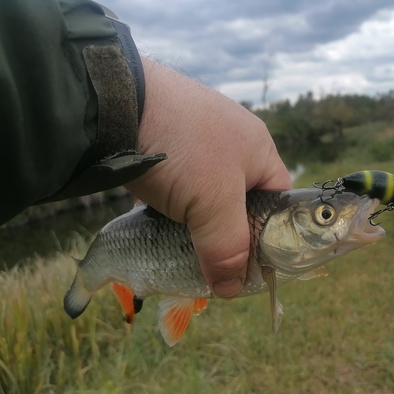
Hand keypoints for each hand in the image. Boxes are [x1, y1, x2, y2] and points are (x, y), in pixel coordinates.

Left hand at [127, 58, 291, 296]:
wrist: (116, 104)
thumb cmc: (183, 150)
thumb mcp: (214, 204)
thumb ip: (228, 249)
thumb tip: (231, 289)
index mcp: (258, 149)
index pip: (278, 203)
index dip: (270, 236)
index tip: (252, 264)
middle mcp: (233, 142)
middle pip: (241, 202)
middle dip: (228, 233)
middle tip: (214, 261)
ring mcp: (198, 141)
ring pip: (207, 196)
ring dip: (197, 222)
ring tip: (184, 245)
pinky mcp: (168, 144)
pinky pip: (181, 186)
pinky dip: (174, 206)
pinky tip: (162, 221)